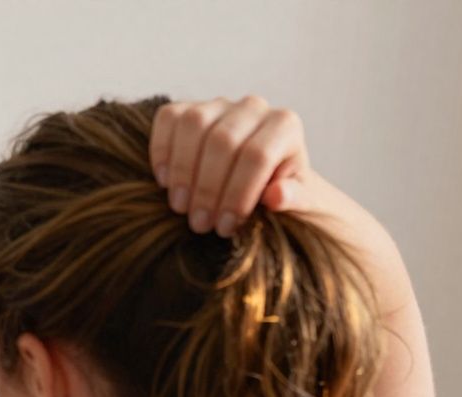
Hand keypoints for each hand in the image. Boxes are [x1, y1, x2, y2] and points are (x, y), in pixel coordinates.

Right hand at [149, 95, 322, 236]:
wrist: (259, 178)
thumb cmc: (279, 193)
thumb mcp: (300, 203)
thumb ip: (296, 199)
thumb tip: (276, 196)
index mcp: (284, 125)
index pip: (258, 155)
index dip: (238, 193)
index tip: (226, 227)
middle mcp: (253, 107)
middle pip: (223, 141)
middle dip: (208, 188)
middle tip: (200, 224)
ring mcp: (218, 104)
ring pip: (194, 125)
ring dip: (182, 171)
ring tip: (181, 208)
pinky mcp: (188, 108)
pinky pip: (168, 119)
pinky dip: (162, 151)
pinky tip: (165, 182)